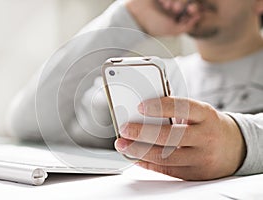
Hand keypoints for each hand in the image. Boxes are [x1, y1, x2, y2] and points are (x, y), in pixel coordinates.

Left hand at [115, 97, 245, 179]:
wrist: (236, 148)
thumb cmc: (210, 126)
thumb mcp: (200, 112)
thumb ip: (177, 109)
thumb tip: (145, 108)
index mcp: (206, 115)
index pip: (182, 107)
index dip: (160, 107)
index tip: (140, 107)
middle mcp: (206, 136)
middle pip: (170, 135)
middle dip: (142, 132)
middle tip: (124, 129)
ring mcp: (202, 158)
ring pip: (166, 156)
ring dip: (140, 151)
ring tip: (124, 145)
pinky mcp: (196, 174)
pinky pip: (168, 170)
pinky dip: (148, 164)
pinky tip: (136, 157)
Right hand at [125, 0, 200, 35]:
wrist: (135, 15)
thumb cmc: (151, 24)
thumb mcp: (173, 30)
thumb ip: (188, 26)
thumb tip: (199, 17)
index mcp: (177, 15)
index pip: (193, 8)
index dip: (194, 8)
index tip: (191, 10)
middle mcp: (173, 4)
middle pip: (187, 1)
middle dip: (183, 4)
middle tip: (174, 9)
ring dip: (176, 0)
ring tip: (165, 5)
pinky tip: (161, 1)